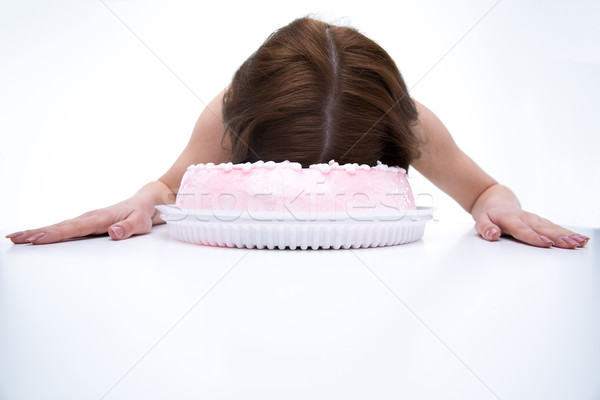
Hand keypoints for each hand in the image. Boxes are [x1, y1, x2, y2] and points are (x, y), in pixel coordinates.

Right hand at [5, 197, 156, 244]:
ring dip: (37, 232)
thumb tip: (114, 232)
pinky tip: (34, 237)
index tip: (37, 239)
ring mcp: (85, 220)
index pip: (74, 228)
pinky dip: (47, 232)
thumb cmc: (142, 214)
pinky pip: (63, 228)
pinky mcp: (85, 224)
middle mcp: (88, 218)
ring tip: (16, 237)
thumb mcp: (141, 222)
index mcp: (99, 218)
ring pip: (58, 227)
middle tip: (15, 238)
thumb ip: (129, 227)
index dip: (55, 234)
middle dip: (36, 233)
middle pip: (59, 227)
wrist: (143, 203)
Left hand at [475, 204, 588, 248]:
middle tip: (571, 244)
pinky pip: (556, 227)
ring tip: (580, 242)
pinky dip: (568, 233)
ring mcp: (535, 219)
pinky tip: (580, 239)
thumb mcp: (481, 221)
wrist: (498, 202)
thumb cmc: (490, 215)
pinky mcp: (541, 221)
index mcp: (510, 219)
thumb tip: (493, 235)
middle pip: (543, 229)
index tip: (546, 243)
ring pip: (552, 228)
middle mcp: (525, 218)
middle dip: (558, 237)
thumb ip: (485, 228)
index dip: (534, 237)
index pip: (522, 229)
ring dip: (567, 235)